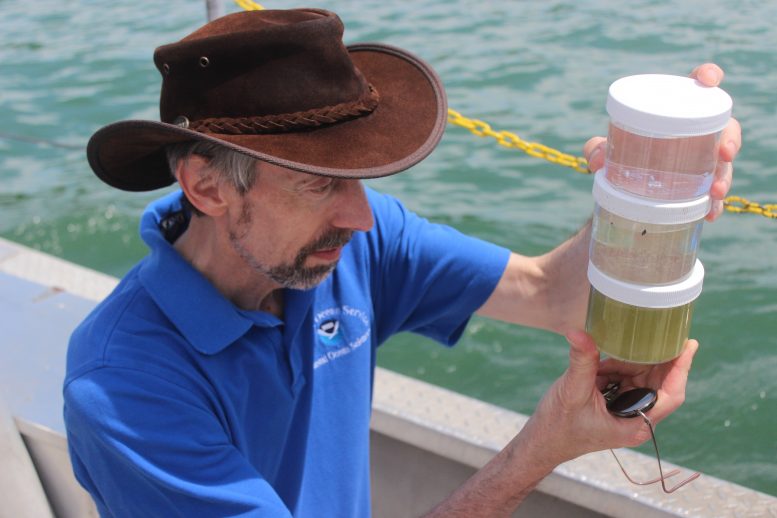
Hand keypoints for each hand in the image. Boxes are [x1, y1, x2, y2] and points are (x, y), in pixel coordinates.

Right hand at [523, 330, 697, 465]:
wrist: (542, 442)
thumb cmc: (559, 426)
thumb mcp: (572, 390)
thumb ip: (582, 361)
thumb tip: (580, 332)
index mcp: (635, 424)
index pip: (671, 394)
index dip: (681, 368)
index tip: (688, 345)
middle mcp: (637, 420)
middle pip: (658, 383)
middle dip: (649, 359)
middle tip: (650, 333)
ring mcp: (627, 413)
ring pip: (639, 379)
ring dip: (625, 364)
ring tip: (604, 363)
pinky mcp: (616, 407)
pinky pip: (624, 381)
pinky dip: (614, 369)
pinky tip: (598, 367)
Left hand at [583, 63, 741, 221]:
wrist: (619, 197)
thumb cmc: (618, 159)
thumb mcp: (604, 153)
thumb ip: (596, 149)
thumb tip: (598, 160)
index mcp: (674, 113)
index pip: (698, 88)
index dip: (709, 75)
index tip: (709, 80)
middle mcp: (695, 135)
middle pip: (725, 128)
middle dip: (731, 139)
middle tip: (724, 154)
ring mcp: (702, 163)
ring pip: (724, 165)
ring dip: (725, 177)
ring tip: (715, 192)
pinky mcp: (700, 189)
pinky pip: (715, 196)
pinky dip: (715, 205)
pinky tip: (711, 213)